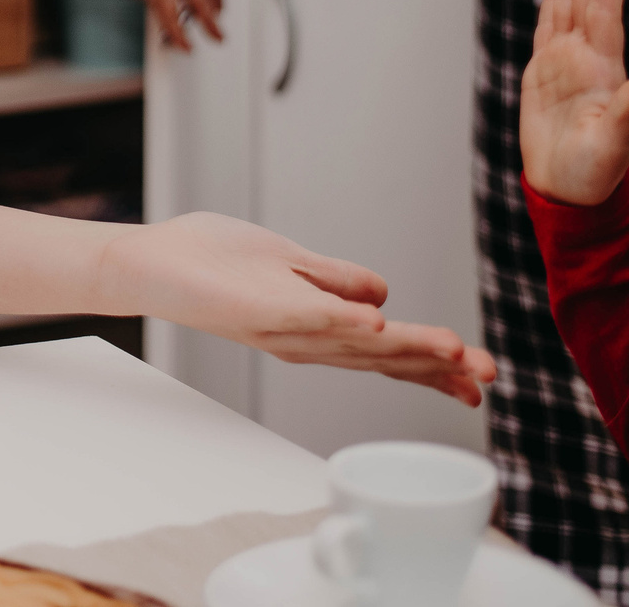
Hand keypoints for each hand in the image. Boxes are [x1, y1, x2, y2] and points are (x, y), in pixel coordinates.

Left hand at [98, 213, 495, 405]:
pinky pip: (304, 317)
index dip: (432, 363)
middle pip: (379, 357)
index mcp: (314, 327)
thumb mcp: (289, 262)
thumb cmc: (211, 259)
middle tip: (487, 377)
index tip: (480, 377)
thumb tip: (384, 296)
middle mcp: (302, 338)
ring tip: (455, 352)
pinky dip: (342, 322)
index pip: (385, 350)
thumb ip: (336, 280)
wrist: (149, 262)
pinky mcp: (254, 309)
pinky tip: (378, 325)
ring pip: (353, 342)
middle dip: (436, 366)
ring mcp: (279, 326)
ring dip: (405, 348)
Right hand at [521, 0, 628, 207]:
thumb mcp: (618, 138)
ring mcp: (565, 63)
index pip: (606, 12)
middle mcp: (587, 59)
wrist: (566, 190)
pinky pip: (548, 29)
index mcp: (604, 70)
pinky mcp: (543, 73)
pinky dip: (552, 2)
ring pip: (570, 6)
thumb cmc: (594, 171)